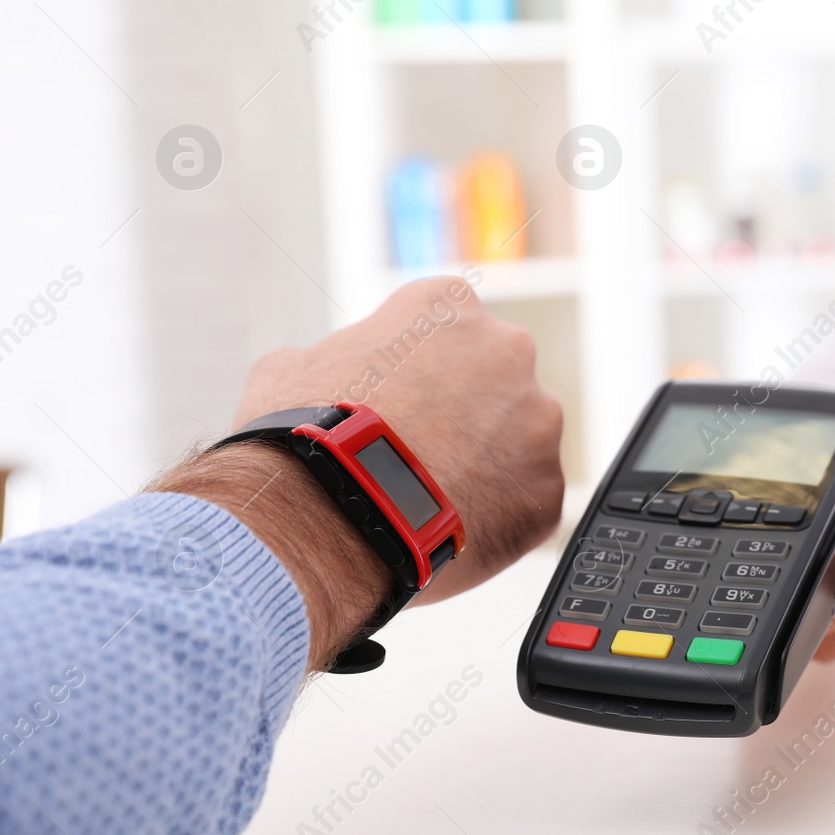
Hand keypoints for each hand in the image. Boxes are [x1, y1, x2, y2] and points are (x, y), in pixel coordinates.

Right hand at [160, 277, 563, 668]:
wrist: (331, 514)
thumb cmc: (308, 436)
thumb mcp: (288, 371)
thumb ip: (325, 358)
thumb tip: (307, 369)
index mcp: (447, 306)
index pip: (444, 327)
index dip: (418, 369)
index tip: (399, 401)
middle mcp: (507, 351)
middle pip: (494, 380)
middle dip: (465, 412)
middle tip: (419, 452)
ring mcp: (537, 422)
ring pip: (519, 442)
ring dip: (487, 463)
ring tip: (430, 497)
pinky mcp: (547, 489)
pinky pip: (525, 501)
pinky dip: (495, 515)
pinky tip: (448, 528)